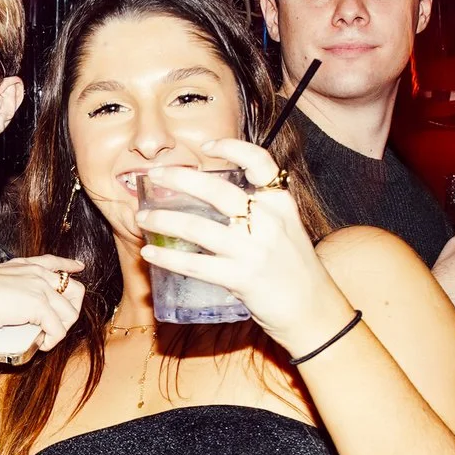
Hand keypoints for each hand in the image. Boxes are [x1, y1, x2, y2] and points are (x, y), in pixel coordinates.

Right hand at [0, 256, 85, 355]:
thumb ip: (0, 289)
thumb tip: (0, 305)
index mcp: (23, 266)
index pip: (53, 261)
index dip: (69, 266)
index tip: (78, 268)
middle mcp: (36, 274)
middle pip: (75, 289)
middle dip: (72, 310)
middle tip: (59, 324)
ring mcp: (40, 289)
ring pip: (71, 313)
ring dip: (61, 329)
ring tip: (45, 337)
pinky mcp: (39, 306)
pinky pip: (59, 329)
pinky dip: (52, 341)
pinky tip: (41, 344)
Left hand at [134, 138, 347, 352]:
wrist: (312, 308)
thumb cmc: (293, 266)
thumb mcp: (286, 227)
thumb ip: (259, 209)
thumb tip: (213, 195)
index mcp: (280, 203)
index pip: (259, 162)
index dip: (232, 148)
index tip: (206, 146)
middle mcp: (268, 221)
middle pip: (217, 190)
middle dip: (180, 179)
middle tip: (154, 176)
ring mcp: (254, 250)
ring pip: (198, 227)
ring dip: (163, 220)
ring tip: (142, 217)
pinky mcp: (241, 277)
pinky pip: (195, 264)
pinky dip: (168, 257)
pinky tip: (150, 252)